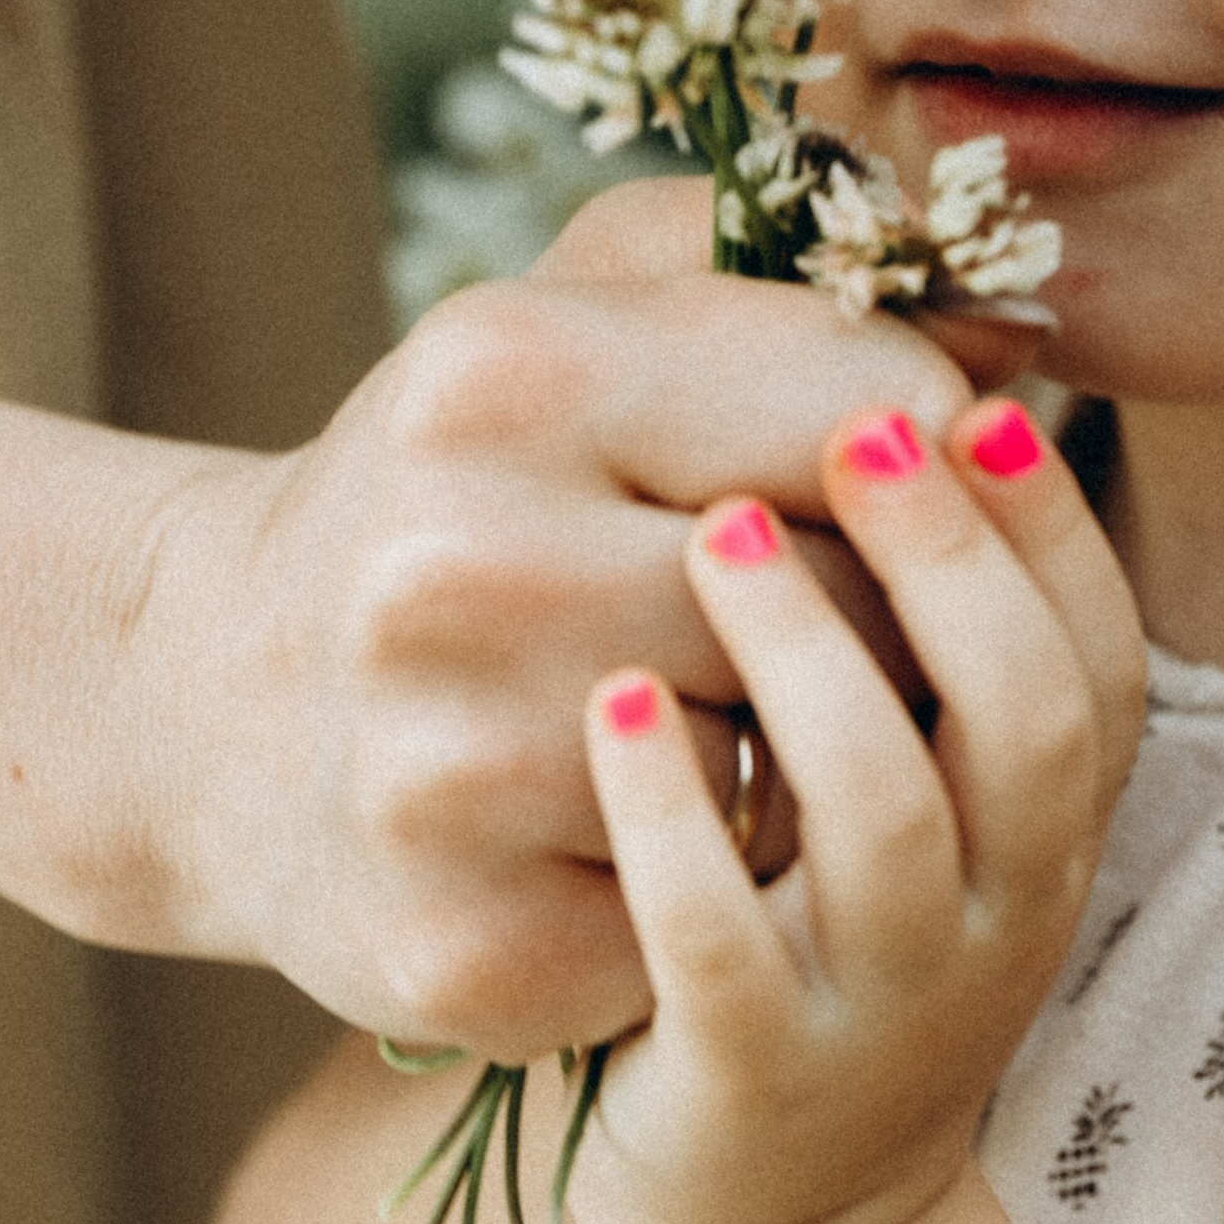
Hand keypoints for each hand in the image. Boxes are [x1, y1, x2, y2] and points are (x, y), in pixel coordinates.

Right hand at [130, 181, 1021, 1053]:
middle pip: (853, 599)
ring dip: (800, 752)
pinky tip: (643, 839)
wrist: (208, 707)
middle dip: (871, 611)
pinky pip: (720, 921)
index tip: (892, 473)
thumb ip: (785, 274)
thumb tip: (1016, 342)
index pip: (866, 405)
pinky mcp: (467, 949)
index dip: (923, 449)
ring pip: (800, 768)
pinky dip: (716, 886)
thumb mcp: (572, 316)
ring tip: (716, 717)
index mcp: (502, 372)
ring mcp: (452, 773)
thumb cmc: (456, 489)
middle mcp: (457, 562)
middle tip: (804, 619)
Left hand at [568, 395, 1148, 1223]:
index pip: (1097, 648)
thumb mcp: (912, 769)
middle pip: (1034, 718)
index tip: (962, 397)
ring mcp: (885, 1004)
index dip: (1042, 522)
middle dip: (951, 561)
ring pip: (892, 821)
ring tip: (708, 539)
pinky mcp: (748, 1077)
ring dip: (813, 662)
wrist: (770, 1208)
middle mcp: (1001, 908)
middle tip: (845, 432)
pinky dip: (673, 823)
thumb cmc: (817, 914)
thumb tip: (931, 357)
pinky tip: (604, 715)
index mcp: (1045, 817)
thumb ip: (916, 606)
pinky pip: (724, 948)